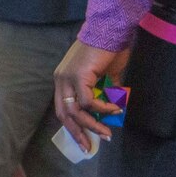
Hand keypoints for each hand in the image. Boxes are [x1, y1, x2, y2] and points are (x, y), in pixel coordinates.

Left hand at [53, 38, 128, 152]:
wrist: (111, 29)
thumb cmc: (109, 50)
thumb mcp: (106, 75)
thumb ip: (106, 91)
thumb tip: (113, 109)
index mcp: (63, 80)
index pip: (62, 109)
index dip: (72, 126)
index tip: (84, 140)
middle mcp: (60, 80)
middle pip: (64, 114)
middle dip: (78, 132)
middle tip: (90, 147)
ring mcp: (67, 78)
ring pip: (76, 111)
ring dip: (92, 124)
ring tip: (107, 133)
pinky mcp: (78, 76)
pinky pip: (88, 101)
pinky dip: (102, 108)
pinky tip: (114, 109)